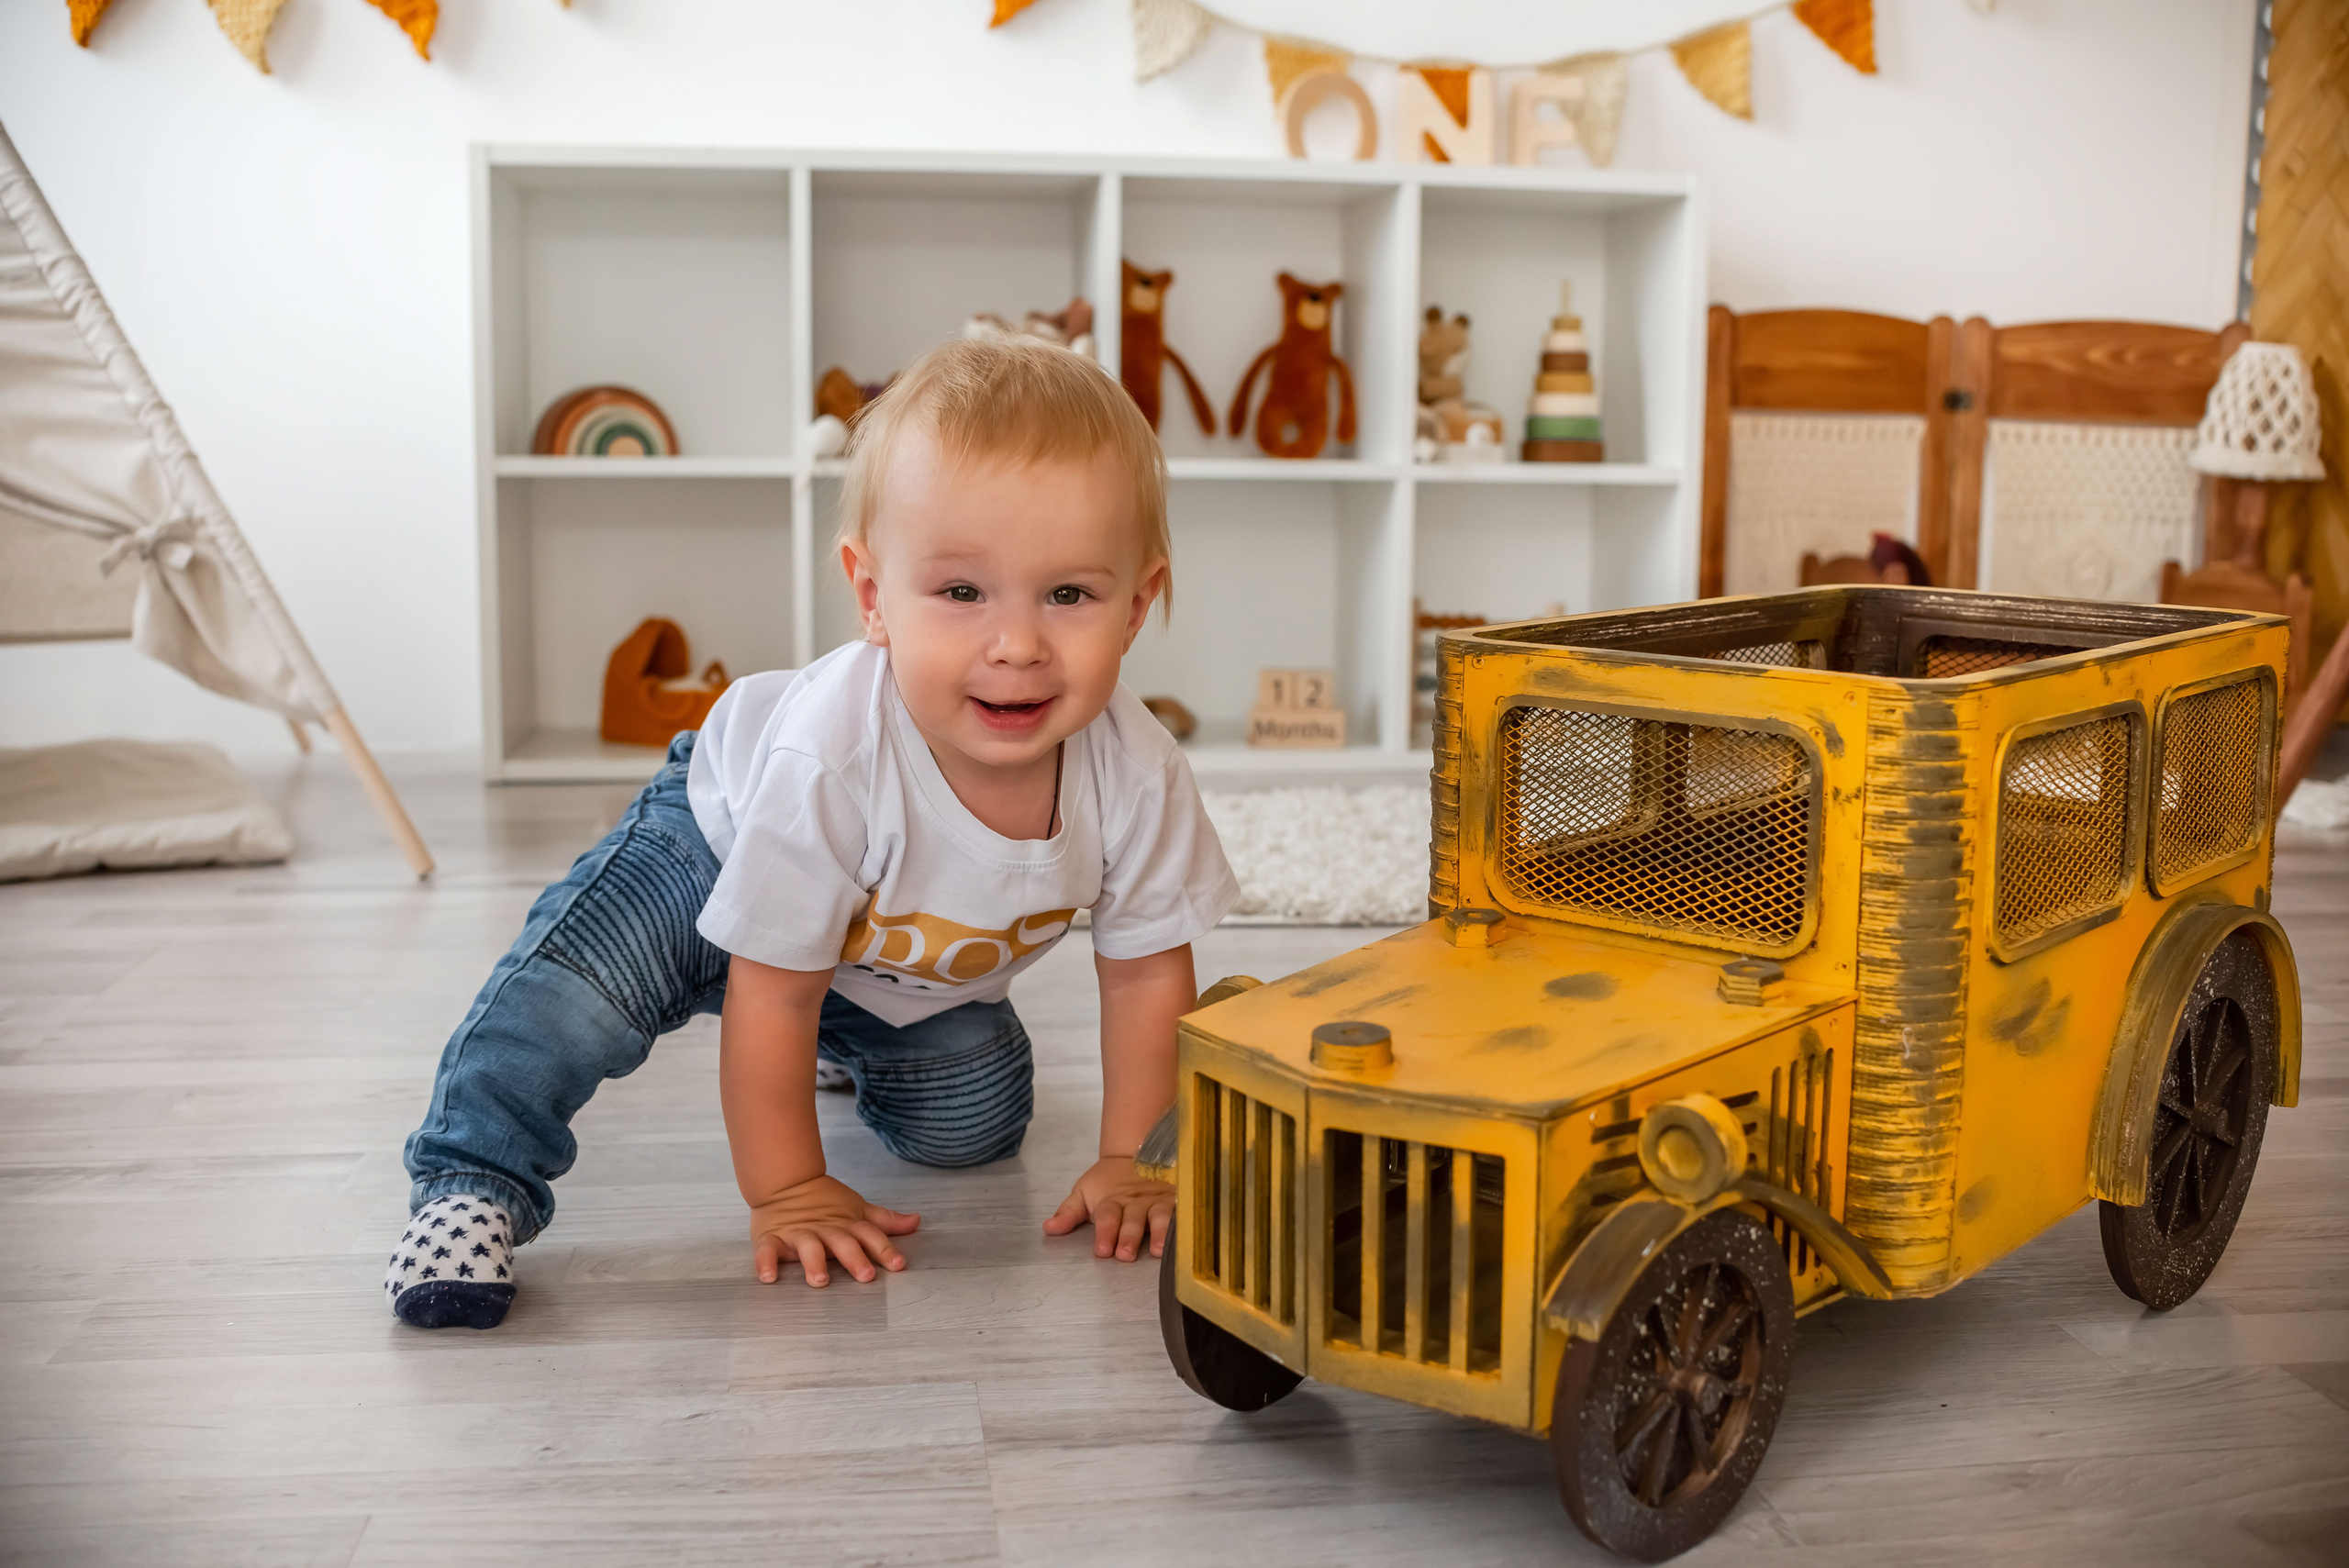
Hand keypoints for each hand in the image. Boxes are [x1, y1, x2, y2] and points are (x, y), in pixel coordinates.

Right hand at [749, 1174, 919, 1286]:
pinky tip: (769, 1277)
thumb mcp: (857, 1209)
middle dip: (854, 1258)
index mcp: (846, 1224)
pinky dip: (766, 1263)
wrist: (785, 1180)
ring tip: (820, 1280)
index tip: (899, 1265)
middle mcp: (825, 1230)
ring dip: (814, 1263)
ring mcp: (798, 1234)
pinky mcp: (772, 1238)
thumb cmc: (825, 1201)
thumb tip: (916, 1221)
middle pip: (842, 1242)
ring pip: (808, 1248)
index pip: (870, 1235)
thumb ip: (885, 1220)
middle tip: (865, 1276)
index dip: (885, 1249)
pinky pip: (767, 1251)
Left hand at [1043, 1156, 1174, 1261]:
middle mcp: (1136, 1201)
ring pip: (1160, 1216)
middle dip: (1129, 1236)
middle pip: (1133, 1219)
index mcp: (1112, 1200)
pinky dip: (1185, 1223)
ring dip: (1159, 1233)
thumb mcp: (1084, 1192)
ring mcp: (1158, 1200)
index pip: (1107, 1216)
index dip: (1105, 1232)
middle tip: (1125, 1254)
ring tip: (1158, 1250)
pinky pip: (1182, 1211)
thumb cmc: (1107, 1180)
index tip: (1102, 1249)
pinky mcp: (1176, 1200)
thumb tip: (1048, 1229)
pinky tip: (1188, 1237)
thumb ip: (1068, 1213)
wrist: (1134, 1151)